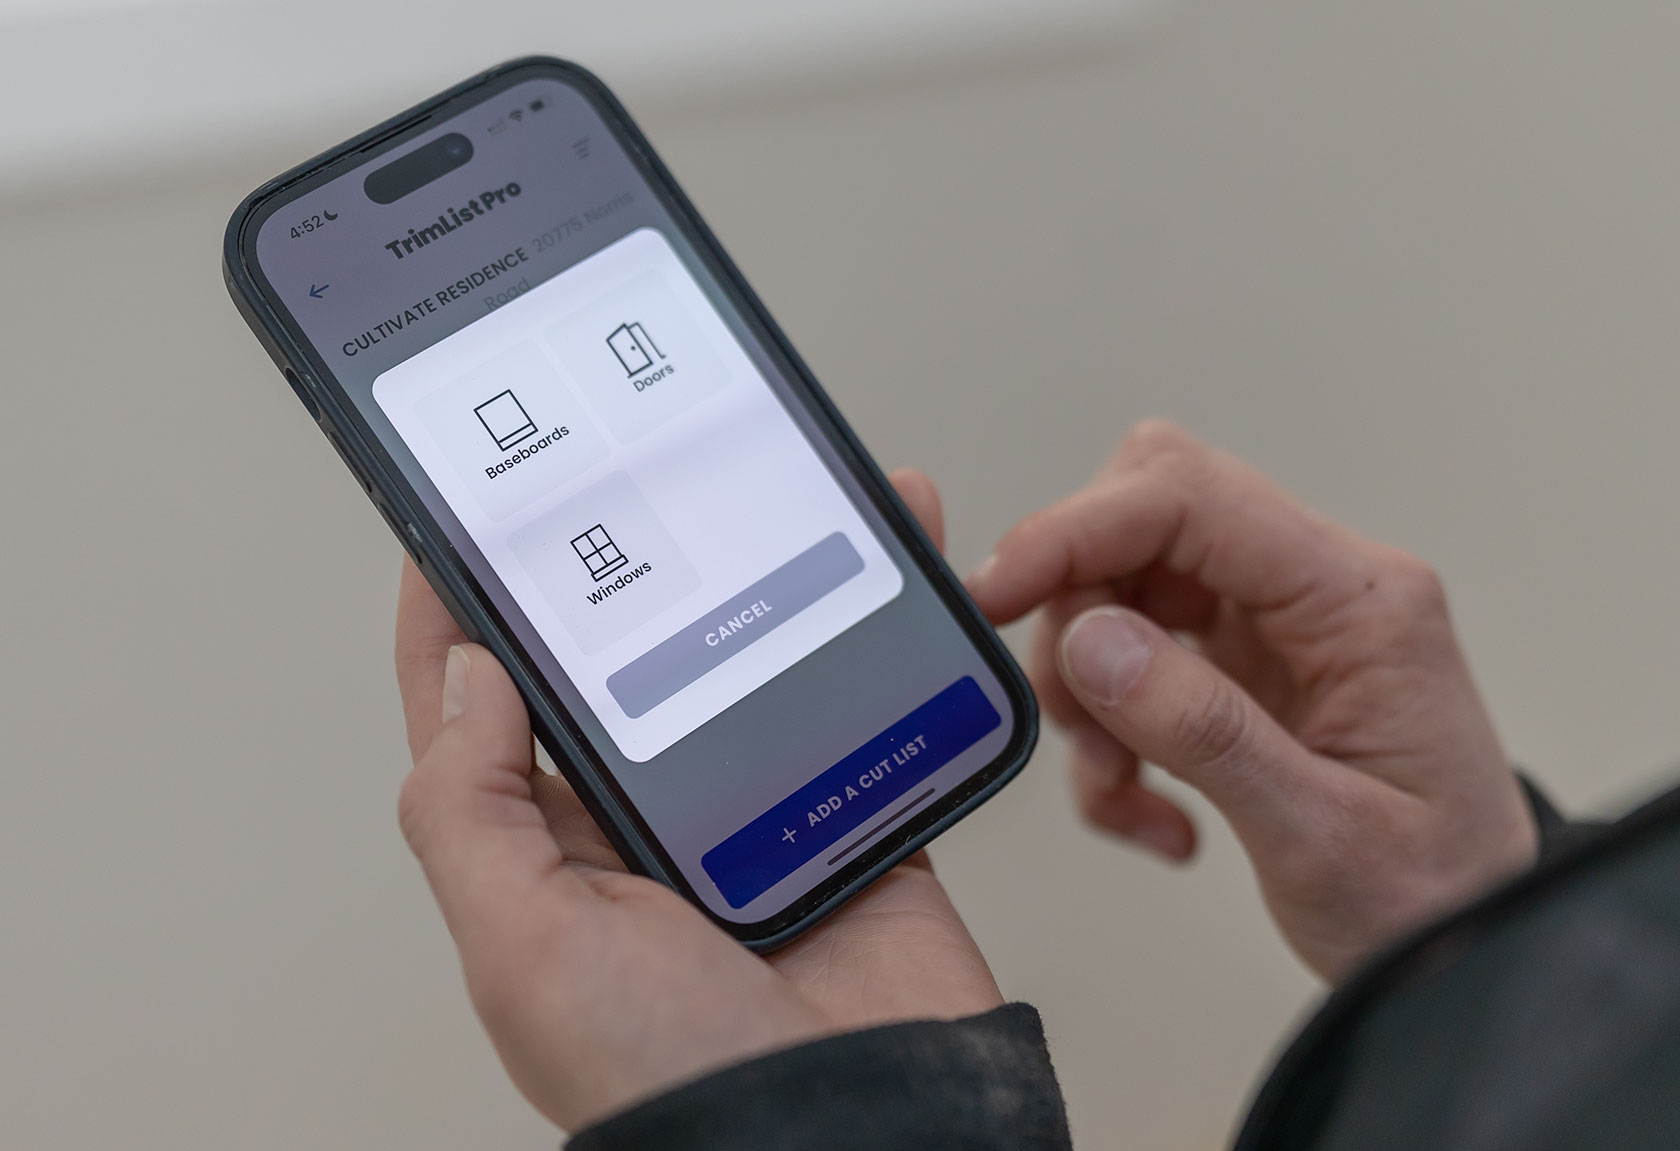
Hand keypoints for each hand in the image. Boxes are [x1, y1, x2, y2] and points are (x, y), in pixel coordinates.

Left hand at [393, 470, 1000, 1132]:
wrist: (852, 1137)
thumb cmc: (671, 1076)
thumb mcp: (522, 945)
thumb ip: (471, 810)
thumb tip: (468, 672)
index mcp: (549, 852)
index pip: (483, 707)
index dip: (463, 609)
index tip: (467, 512)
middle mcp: (648, 826)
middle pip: (633, 661)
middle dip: (638, 560)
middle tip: (640, 461)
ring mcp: (758, 815)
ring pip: (754, 660)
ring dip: (773, 570)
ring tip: (781, 480)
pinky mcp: (856, 812)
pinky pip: (870, 699)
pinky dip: (886, 629)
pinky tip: (899, 560)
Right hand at [966, 421, 1536, 979]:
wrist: (1469, 960)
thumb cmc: (1434, 899)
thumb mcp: (1320, 835)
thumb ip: (1204, 730)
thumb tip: (1091, 638)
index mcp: (1361, 601)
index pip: (1194, 498)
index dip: (1079, 528)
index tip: (998, 589)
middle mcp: (1320, 594)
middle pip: (1150, 521)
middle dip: (1080, 608)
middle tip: (1074, 714)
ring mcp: (1282, 631)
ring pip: (1130, 591)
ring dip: (1091, 688)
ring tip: (1124, 789)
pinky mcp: (1250, 674)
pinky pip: (1141, 662)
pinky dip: (1115, 735)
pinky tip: (1155, 812)